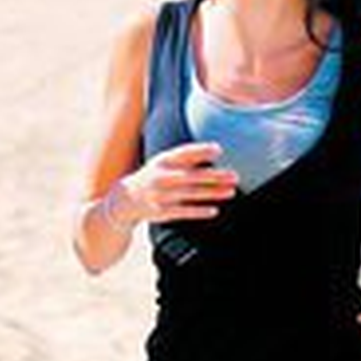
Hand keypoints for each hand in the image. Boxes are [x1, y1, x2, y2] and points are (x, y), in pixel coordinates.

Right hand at [105, 141, 237, 227]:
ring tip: (231, 191)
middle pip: (192, 175)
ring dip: (213, 193)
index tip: (219, 150)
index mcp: (162, 161)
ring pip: (191, 194)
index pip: (183, 153)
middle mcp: (161, 177)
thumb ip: (186, 157)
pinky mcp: (161, 212)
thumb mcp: (162, 162)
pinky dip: (199, 211)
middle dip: (215, 176)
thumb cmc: (152, 177)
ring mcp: (161, 195)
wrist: (125, 200)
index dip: (200, 150)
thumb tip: (217, 149)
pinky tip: (214, 210)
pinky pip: (184, 212)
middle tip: (235, 176)